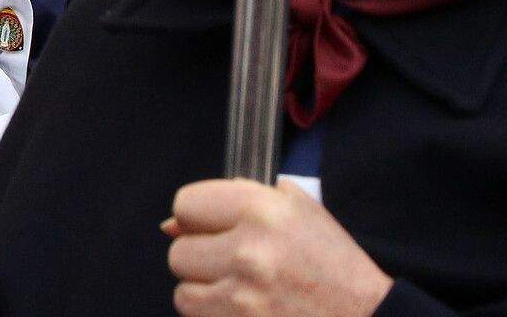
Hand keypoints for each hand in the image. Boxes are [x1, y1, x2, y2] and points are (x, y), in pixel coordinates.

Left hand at [163, 179, 391, 316]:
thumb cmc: (334, 266)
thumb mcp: (300, 212)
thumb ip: (237, 201)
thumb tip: (171, 224)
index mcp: (264, 210)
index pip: (187, 204)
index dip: (195, 218)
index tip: (209, 228)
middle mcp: (250, 250)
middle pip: (179, 251)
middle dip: (200, 258)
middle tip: (230, 264)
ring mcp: (244, 295)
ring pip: (182, 289)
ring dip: (204, 290)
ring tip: (237, 289)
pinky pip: (196, 316)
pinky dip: (211, 313)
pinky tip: (240, 309)